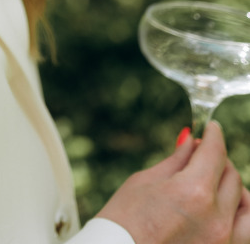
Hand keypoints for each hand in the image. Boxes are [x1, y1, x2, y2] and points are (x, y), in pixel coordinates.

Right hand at [97, 122, 249, 243]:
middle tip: (202, 156)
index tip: (211, 128)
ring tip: (218, 188)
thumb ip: (177, 161)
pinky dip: (236, 218)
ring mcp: (222, 242)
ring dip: (237, 193)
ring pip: (247, 209)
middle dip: (218, 161)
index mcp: (194, 192)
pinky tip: (220, 212)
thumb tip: (191, 141)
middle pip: (232, 178)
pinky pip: (242, 234)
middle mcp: (216, 219)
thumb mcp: (146, 181)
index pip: (215, 152)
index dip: (213, 135)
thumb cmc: (124, 221)